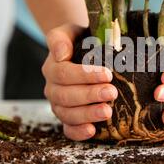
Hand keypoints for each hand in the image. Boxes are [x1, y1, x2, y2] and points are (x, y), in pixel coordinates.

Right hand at [42, 24, 117, 140]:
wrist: (81, 50)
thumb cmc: (79, 40)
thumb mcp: (70, 31)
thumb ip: (60, 39)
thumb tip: (60, 54)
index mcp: (52, 67)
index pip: (64, 73)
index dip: (85, 75)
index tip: (107, 74)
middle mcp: (52, 88)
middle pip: (66, 96)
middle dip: (89, 96)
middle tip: (111, 92)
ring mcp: (59, 105)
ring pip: (67, 114)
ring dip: (87, 115)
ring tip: (107, 112)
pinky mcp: (67, 118)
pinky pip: (68, 129)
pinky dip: (78, 132)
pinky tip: (92, 131)